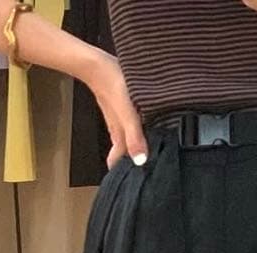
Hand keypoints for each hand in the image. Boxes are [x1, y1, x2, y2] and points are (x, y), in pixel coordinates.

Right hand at [83, 49, 147, 166]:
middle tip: (155, 172)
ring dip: (140, 150)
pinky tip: (153, 131)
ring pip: (130, 143)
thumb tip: (140, 162)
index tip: (139, 185)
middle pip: (127, 156)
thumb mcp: (127, 112)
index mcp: (120, 139)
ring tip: (158, 155)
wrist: (98, 63)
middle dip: (136, 165)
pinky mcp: (124, 111)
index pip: (120, 165)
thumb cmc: (113, 85)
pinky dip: (141, 135)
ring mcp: (121, 123)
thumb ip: (134, 136)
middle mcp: (120, 134)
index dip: (127, 176)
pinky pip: (133, 129)